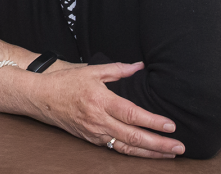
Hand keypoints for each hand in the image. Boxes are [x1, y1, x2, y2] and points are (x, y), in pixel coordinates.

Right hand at [24, 61, 184, 158]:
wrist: (41, 98)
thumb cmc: (65, 82)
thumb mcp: (91, 70)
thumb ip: (117, 69)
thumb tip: (138, 65)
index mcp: (101, 100)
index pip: (132, 114)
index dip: (153, 122)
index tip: (170, 125)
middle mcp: (99, 120)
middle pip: (134, 137)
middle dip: (159, 144)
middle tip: (179, 146)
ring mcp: (95, 132)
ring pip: (127, 147)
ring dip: (150, 152)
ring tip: (169, 154)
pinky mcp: (91, 139)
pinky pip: (116, 148)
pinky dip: (133, 152)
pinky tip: (146, 152)